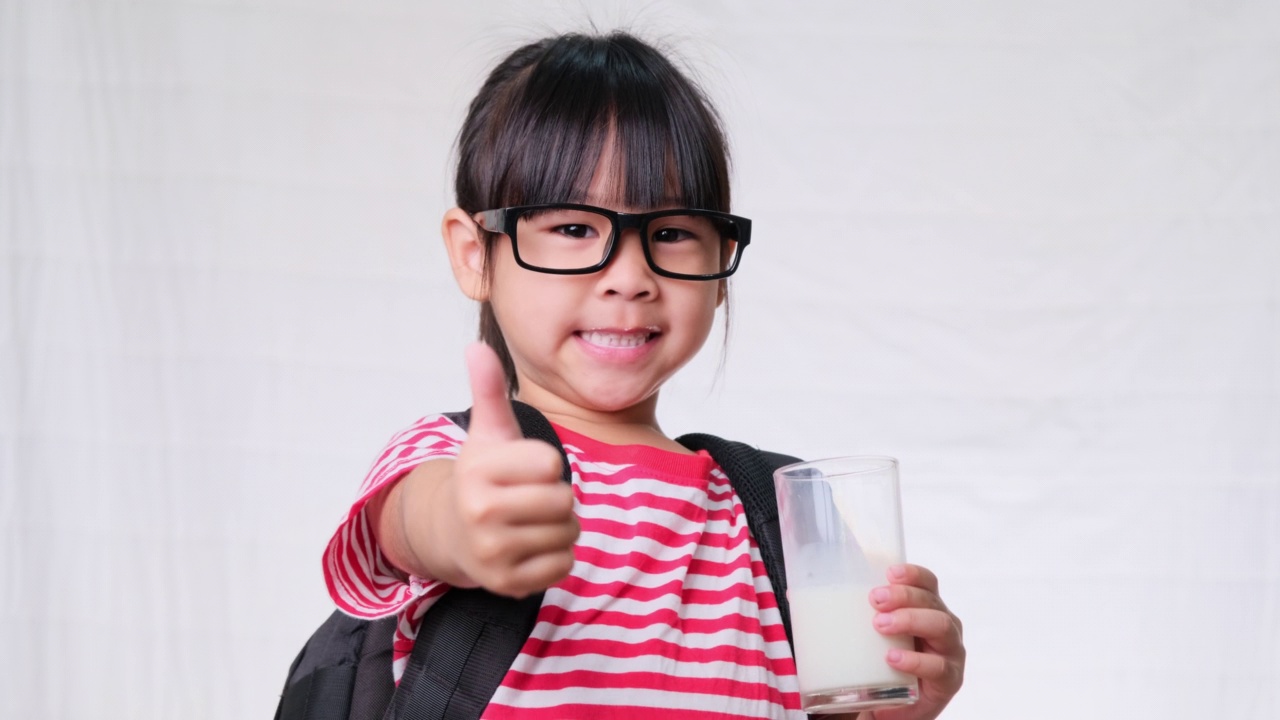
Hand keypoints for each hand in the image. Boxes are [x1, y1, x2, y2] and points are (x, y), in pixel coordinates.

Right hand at [426, 342, 579, 597]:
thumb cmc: (484, 476)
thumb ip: (488, 389)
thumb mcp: (487, 432)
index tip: (523, 468)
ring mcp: (492, 553)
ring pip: (568, 533)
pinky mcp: (508, 584)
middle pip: (564, 500)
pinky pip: (564, 565)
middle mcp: (480, 513)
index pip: (551, 463)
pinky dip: (557, 556)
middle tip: (531, 497)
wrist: (454, 532)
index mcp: (478, 472)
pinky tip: (531, 547)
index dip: (545, 463)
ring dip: (560, 526)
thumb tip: (477, 346)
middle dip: (557, 497)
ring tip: (531, 520)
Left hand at [859, 564, 964, 719]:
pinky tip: (892, 658)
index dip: (913, 574)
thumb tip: (799, 596)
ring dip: (909, 620)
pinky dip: (914, 660)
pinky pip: (938, 667)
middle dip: (904, 595)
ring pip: (941, 626)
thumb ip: (852, 614)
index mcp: (928, 608)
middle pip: (932, 601)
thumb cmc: (884, 662)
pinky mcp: (949, 679)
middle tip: (875, 600)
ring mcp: (950, 652)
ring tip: (880, 625)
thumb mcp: (873, 635)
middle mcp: (945, 625)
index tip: (889, 573)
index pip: (928, 583)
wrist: (895, 706)